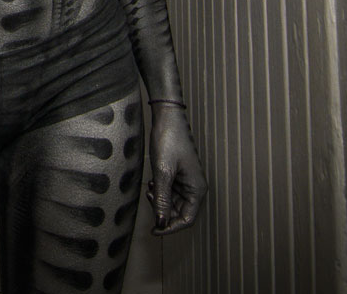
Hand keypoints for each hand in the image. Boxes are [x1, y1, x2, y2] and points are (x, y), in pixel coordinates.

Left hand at [146, 103, 206, 234]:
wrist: (167, 117)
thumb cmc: (169, 140)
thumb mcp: (163, 172)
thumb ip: (162, 198)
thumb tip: (161, 222)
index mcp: (197, 189)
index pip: (187, 219)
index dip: (171, 228)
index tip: (155, 230)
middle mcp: (194, 187)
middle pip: (180, 213)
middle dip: (164, 211)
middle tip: (150, 199)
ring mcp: (185, 181)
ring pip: (173, 203)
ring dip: (160, 201)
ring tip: (150, 189)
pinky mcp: (177, 174)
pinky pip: (169, 192)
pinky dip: (159, 192)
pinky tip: (151, 183)